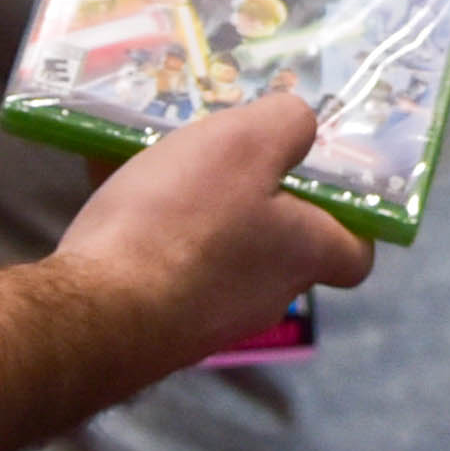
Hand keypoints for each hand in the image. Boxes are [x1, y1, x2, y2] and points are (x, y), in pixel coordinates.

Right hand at [41, 90, 371, 365]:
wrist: (95, 314)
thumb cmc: (182, 222)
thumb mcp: (246, 143)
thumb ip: (287, 124)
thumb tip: (300, 126)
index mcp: (303, 255)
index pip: (354, 254)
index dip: (345, 218)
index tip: (317, 179)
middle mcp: (266, 296)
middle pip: (278, 242)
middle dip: (252, 196)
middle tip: (220, 153)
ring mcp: (208, 319)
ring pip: (216, 248)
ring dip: (194, 208)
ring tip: (156, 162)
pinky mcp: (156, 326)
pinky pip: (163, 263)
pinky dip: (148, 229)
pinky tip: (112, 191)